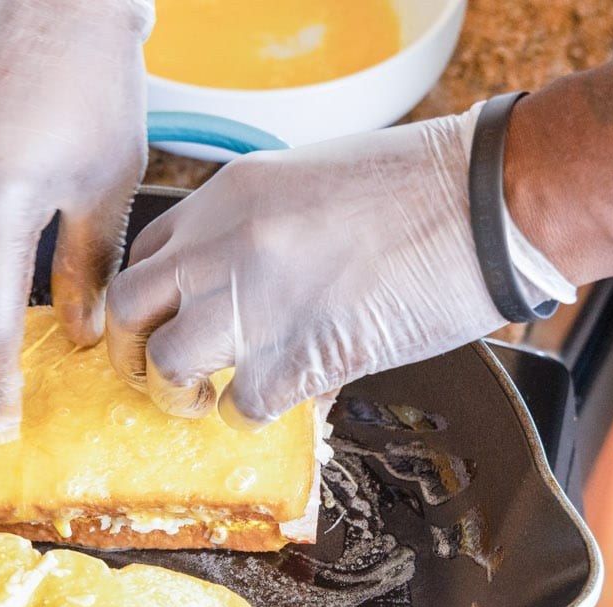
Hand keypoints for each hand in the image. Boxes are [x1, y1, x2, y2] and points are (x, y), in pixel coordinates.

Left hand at [104, 103, 572, 429]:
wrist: (484, 203)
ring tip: (209, 399)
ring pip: (165, 365)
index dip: (150, 298)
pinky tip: (283, 401)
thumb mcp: (311, 184)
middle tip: (162, 374)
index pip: (148, 254)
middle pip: (128, 308)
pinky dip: (254, 416)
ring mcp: (250, 304)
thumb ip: (259, 233)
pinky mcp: (292, 358)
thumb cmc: (422, 187)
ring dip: (181, 393)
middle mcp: (221, 247)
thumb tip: (246, 294)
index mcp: (227, 196)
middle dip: (134, 351)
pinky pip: (242, 408)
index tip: (162, 322)